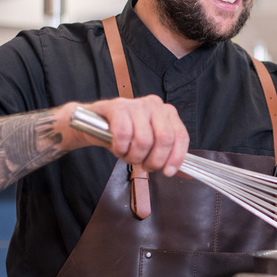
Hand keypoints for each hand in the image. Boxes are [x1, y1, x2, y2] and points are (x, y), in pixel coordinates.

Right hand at [67, 95, 189, 175]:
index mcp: (168, 113)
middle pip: (165, 139)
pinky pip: (123, 135)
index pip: (180, 136)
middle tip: (144, 165)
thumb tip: (183, 172)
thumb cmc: (126, 135)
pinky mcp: (117, 107)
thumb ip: (166, 156)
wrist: (93, 124)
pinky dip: (120, 149)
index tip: (168, 172)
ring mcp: (136, 104)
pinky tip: (118, 148)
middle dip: (154, 160)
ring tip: (128, 155)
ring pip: (143, 140)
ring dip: (134, 157)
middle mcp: (155, 105)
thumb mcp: (150, 145)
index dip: (176, 157)